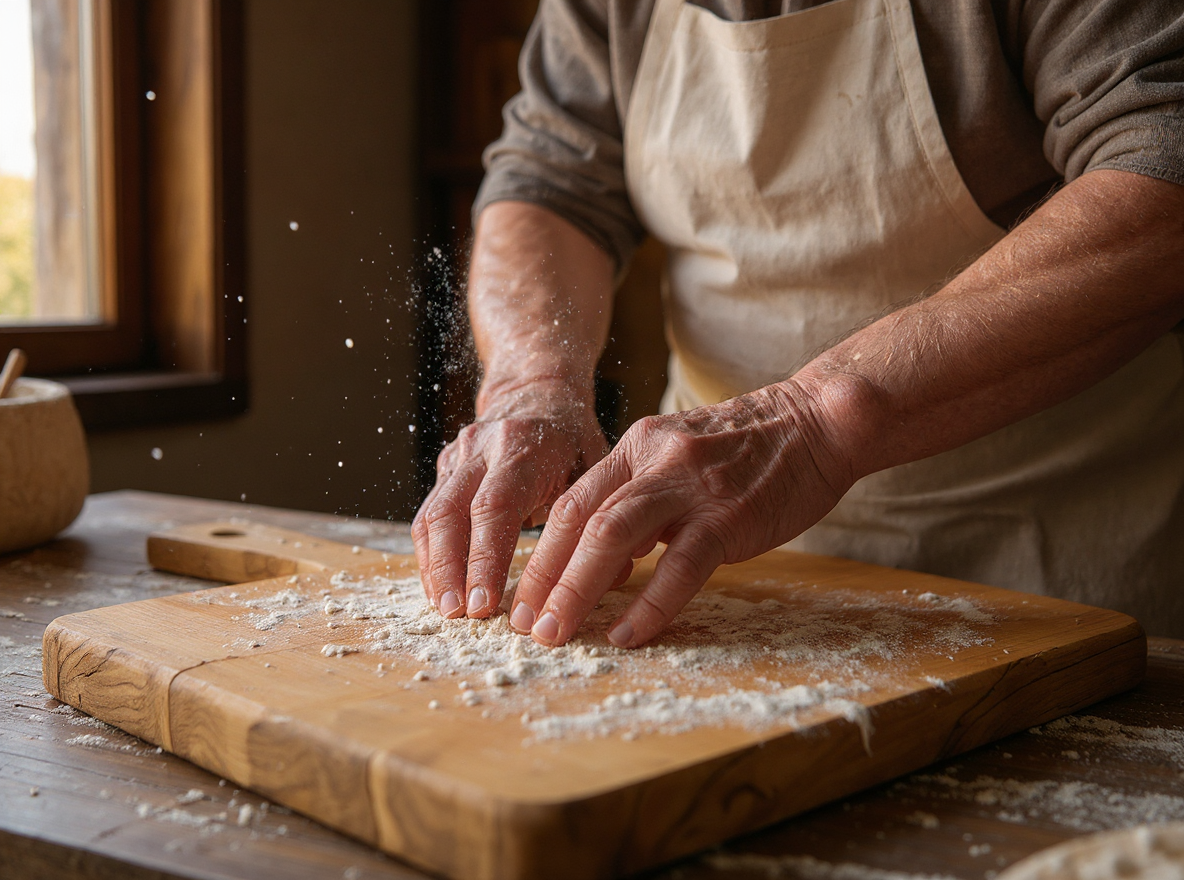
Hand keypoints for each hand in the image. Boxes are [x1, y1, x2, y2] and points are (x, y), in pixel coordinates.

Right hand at [412, 390, 607, 619]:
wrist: (537, 389)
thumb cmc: (573, 437)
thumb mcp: (596, 465)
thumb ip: (598, 515)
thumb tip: (611, 574)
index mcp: (524, 446)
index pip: (496, 506)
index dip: (486, 557)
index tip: (485, 603)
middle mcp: (482, 447)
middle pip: (452, 512)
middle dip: (451, 568)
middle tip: (459, 615)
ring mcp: (458, 456)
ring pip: (432, 515)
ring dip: (434, 567)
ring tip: (446, 610)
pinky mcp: (445, 469)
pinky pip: (428, 515)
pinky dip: (429, 555)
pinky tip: (440, 589)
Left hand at [508, 382, 852, 647]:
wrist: (817, 421)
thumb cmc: (750, 451)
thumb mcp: (679, 457)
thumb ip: (640, 498)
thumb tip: (608, 559)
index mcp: (635, 448)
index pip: (571, 502)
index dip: (539, 553)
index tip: (521, 597)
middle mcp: (652, 461)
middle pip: (577, 520)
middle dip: (542, 576)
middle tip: (523, 625)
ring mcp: (688, 488)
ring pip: (611, 537)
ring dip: (575, 590)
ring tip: (555, 633)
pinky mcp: (726, 517)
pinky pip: (678, 567)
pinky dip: (648, 605)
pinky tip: (627, 634)